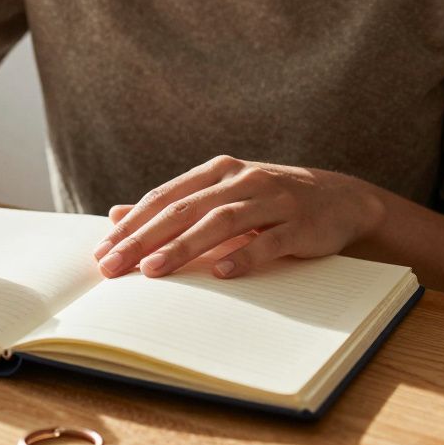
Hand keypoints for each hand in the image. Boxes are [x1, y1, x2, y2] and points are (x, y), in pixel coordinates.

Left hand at [92, 156, 384, 278]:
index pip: (164, 198)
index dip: (132, 225)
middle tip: (113, 266)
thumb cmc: (269, 201)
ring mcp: (273, 200)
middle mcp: (241, 180)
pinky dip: (245, 255)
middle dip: (144, 239)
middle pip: (183, 210)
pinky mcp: (301, 224)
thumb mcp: (219, 195)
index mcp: (217, 171)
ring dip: (184, 246)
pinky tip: (222, 273)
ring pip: (220, 222)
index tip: (102, 252)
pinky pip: (270, 241)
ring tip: (153, 270)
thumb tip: (116, 214)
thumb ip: (172, 205)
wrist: (341, 199)